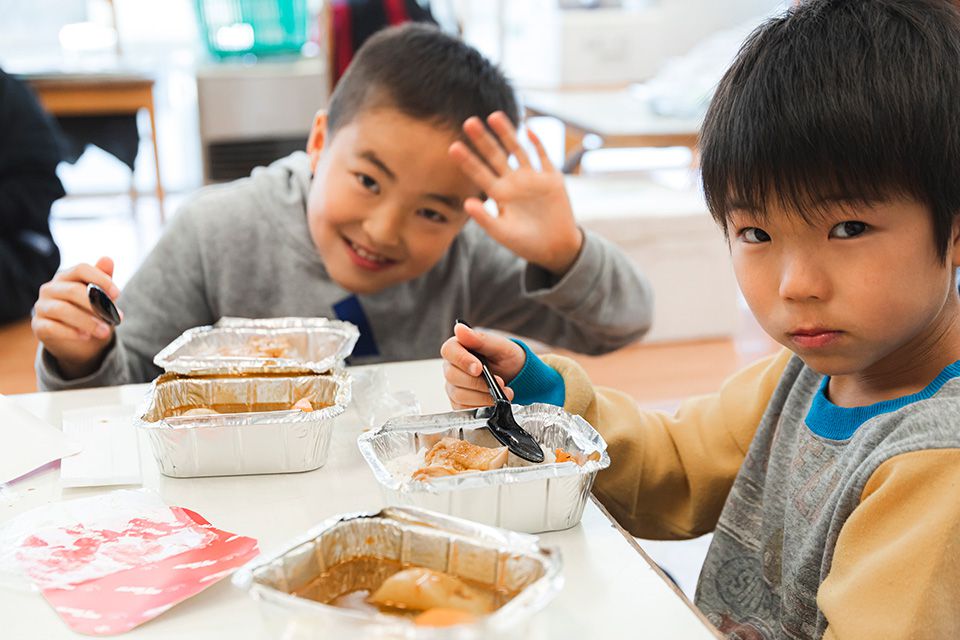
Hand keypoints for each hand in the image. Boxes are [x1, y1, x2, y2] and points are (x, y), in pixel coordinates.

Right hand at [32, 256, 120, 377]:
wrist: (79, 338)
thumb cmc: (91, 311)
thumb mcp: (101, 296)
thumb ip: (103, 280)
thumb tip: (108, 259)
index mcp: (66, 277)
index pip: (81, 269)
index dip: (100, 279)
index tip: (117, 294)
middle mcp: (50, 289)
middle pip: (73, 290)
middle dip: (96, 305)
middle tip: (115, 318)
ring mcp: (41, 307)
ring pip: (62, 310)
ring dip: (87, 322)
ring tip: (105, 332)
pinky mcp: (38, 326)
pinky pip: (51, 327)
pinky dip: (71, 332)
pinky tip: (86, 336)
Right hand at [440, 322, 525, 408]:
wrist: (519, 379)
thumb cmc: (509, 359)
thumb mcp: (501, 347)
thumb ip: (481, 339)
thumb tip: (460, 328)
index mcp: (459, 348)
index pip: (449, 351)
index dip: (462, 360)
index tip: (479, 368)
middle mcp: (452, 367)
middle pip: (453, 376)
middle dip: (478, 382)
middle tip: (499, 382)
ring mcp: (454, 386)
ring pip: (459, 395)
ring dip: (483, 396)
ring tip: (503, 392)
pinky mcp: (459, 403)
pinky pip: (465, 409)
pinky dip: (482, 406)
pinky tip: (494, 401)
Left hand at [449, 112, 582, 274]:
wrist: (555, 247)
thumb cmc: (525, 243)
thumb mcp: (502, 233)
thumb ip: (485, 218)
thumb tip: (466, 203)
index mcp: (499, 194)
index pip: (479, 173)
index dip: (467, 160)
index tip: (453, 147)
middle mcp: (513, 182)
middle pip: (495, 156)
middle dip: (483, 140)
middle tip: (468, 122)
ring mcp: (532, 178)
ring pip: (517, 150)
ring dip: (507, 134)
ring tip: (494, 116)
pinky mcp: (551, 178)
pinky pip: (543, 157)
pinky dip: (537, 144)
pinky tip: (528, 130)